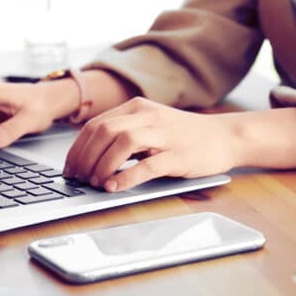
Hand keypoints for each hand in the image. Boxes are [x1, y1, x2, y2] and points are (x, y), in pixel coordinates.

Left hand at [64, 97, 241, 191]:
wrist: (225, 137)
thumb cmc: (185, 136)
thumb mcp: (151, 126)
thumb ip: (124, 135)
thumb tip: (91, 158)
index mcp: (137, 108)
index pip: (96, 125)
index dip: (77, 148)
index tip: (69, 168)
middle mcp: (148, 116)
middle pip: (104, 132)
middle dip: (85, 158)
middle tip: (78, 178)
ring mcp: (164, 135)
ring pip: (122, 144)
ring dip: (102, 165)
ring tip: (95, 182)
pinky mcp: (178, 155)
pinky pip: (147, 165)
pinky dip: (126, 177)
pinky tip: (114, 187)